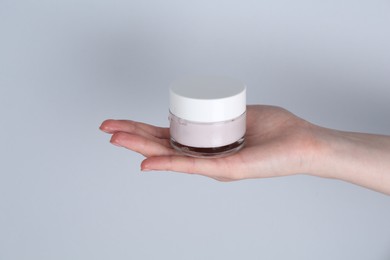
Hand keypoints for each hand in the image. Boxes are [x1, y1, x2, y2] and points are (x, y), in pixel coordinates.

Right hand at [99, 105, 319, 180]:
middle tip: (105, 129)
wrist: (304, 144)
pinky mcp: (225, 170)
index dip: (142, 129)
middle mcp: (205, 157)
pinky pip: (191, 166)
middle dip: (131, 137)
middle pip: (162, 146)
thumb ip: (221, 114)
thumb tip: (205, 104)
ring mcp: (212, 165)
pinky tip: (146, 163)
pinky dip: (167, 165)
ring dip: (140, 148)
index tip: (121, 122)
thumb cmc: (278, 131)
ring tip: (115, 139)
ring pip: (170, 157)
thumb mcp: (241, 115)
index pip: (168, 136)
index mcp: (207, 144)